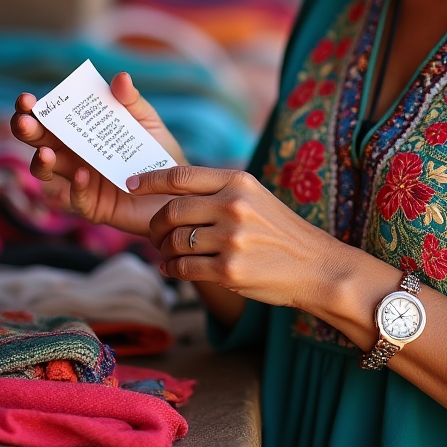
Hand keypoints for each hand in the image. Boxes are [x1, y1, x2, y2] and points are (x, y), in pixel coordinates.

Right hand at [10, 73, 185, 236]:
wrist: (178, 187)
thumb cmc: (158, 151)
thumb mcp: (147, 121)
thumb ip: (132, 101)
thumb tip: (120, 77)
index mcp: (81, 131)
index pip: (49, 118)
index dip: (33, 109)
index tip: (26, 100)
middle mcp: (74, 155)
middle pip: (40, 142)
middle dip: (27, 131)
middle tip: (24, 122)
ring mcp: (80, 181)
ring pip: (48, 173)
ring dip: (41, 163)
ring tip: (46, 153)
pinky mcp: (94, 206)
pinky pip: (76, 200)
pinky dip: (76, 187)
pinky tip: (82, 175)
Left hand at [132, 166, 343, 308]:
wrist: (315, 265)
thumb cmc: (279, 231)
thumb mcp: (254, 197)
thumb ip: (217, 192)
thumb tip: (170, 196)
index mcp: (238, 181)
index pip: (180, 176)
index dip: (150, 180)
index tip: (131, 185)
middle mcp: (233, 206)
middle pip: (171, 211)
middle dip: (154, 225)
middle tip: (153, 233)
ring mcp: (231, 239)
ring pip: (174, 241)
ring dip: (162, 250)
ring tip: (167, 254)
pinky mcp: (229, 270)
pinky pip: (183, 268)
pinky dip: (172, 269)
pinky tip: (174, 269)